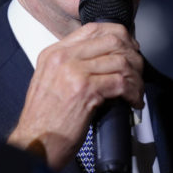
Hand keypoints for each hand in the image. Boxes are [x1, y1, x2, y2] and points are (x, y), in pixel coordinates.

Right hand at [7, 22, 143, 169]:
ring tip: (136, 90)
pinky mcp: (85, 90)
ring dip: (136, 77)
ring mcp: (73, 72)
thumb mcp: (50, 82)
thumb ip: (71, 66)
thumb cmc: (43, 120)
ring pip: (120, 61)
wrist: (34, 143)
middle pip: (112, 40)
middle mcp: (63, 58)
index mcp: (54, 53)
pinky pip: (121, 82)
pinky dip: (133, 92)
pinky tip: (133, 101)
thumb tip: (103, 61)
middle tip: (138, 70)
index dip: (118, 36)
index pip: (93, 29)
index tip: (129, 49)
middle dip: (132, 55)